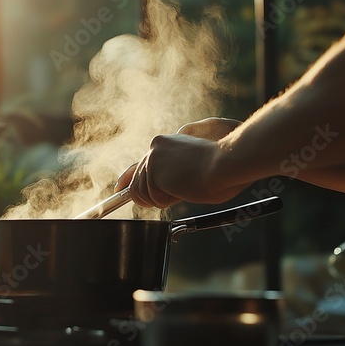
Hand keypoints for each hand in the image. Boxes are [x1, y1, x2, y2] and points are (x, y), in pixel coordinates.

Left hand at [115, 118, 245, 207]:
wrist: (225, 164)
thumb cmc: (218, 170)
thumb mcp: (187, 171)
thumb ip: (168, 176)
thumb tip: (153, 193)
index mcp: (164, 145)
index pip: (138, 164)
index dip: (127, 179)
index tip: (119, 189)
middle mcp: (154, 147)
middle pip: (137, 182)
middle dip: (151, 196)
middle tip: (174, 195)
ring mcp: (152, 157)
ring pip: (141, 192)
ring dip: (161, 199)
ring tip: (183, 189)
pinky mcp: (153, 169)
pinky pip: (151, 197)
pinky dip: (165, 200)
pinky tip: (182, 188)